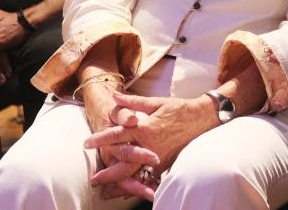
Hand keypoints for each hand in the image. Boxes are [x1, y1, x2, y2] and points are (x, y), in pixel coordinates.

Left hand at [85, 91, 217, 193]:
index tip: (86, 143)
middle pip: (124, 162)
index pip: (117, 135)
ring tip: (107, 191)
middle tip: (93, 179)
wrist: (202, 118)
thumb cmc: (178, 108)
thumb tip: (114, 97)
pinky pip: (150, 177)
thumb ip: (133, 102)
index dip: (100, 139)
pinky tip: (129, 191)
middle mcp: (149, 145)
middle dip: (107, 172)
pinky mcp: (166, 163)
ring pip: (136, 174)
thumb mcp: (155, 102)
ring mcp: (158, 156)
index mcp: (144, 128)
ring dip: (120, 183)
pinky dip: (139, 185)